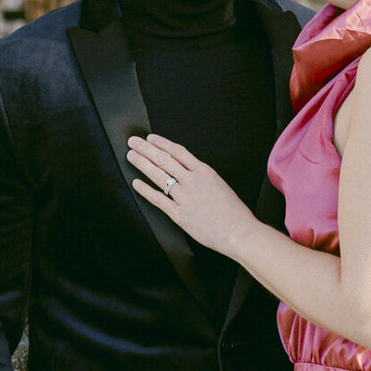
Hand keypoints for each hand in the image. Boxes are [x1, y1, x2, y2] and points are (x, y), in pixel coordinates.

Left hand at [127, 135, 253, 259]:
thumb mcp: (220, 184)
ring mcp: (185, 198)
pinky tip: (136, 183)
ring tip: (131, 156)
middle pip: (165, 160)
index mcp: (204, 172)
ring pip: (159, 176)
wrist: (239, 232)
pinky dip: (146, 191)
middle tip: (133, 142)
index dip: (162, 143)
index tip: (150, 139)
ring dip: (143, 164)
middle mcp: (193, 181)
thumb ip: (202, 177)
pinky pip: (159, 200)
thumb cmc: (233, 211)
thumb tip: (187, 171)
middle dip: (146, 149)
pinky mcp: (180, 215)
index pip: (178, 152)